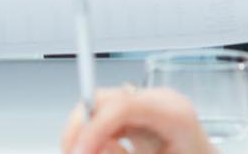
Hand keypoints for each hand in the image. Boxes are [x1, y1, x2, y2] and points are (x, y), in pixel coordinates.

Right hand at [61, 87, 217, 153]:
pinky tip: (96, 149)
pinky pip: (107, 118)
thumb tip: (93, 146)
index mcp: (175, 114)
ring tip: (82, 152)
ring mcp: (151, 105)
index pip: (122, 106)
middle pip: (106, 100)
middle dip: (81, 129)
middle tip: (71, 153)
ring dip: (84, 133)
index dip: (92, 128)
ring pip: (101, 108)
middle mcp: (161, 101)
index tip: (77, 152)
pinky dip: (95, 135)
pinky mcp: (142, 114)